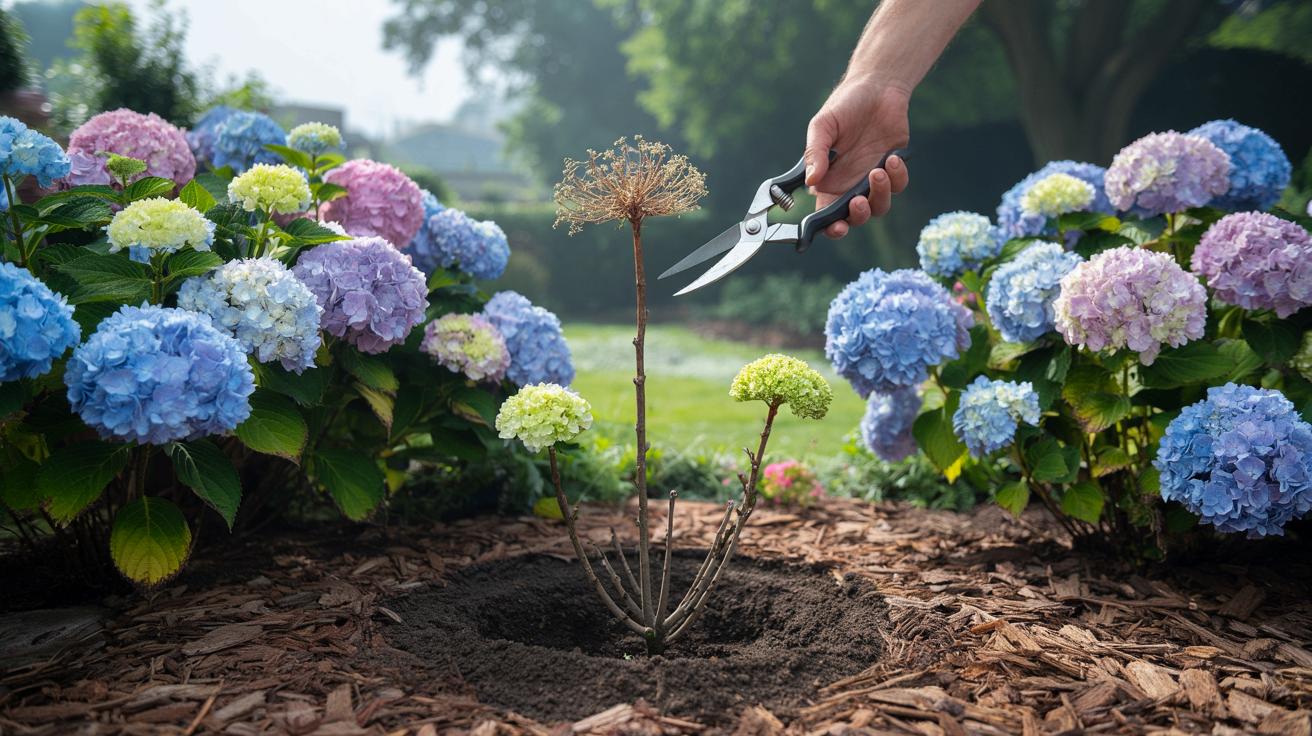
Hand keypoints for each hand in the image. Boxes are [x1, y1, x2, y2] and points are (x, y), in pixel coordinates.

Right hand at [804, 80, 910, 238]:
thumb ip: (815, 153)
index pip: (825, 214)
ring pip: (879, 207)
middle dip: (857, 217)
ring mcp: (872, 178)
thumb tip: (810, 182)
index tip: (835, 227)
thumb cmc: (844, 105)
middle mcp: (849, 185)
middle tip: (857, 202)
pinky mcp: (893, 168)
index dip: (830, 228)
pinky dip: (897, 178)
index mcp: (827, 180)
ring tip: (878, 172)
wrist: (877, 86)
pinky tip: (892, 159)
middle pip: (854, 218)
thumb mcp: (822, 126)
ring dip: (879, 195)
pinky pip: (898, 186)